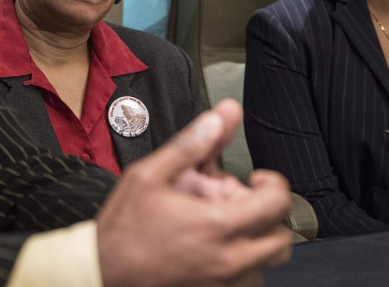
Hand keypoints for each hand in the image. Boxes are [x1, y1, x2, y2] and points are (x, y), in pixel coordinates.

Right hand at [96, 100, 292, 286]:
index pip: (278, 205)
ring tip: (226, 223)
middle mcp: (229, 258)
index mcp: (218, 224)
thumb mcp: (150, 173)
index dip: (274, 184)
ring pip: (267, 262)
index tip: (256, 177)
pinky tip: (214, 244)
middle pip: (283, 239)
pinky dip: (242, 259)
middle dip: (271, 216)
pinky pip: (248, 277)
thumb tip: (220, 118)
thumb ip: (190, 144)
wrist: (105, 269)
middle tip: (243, 201)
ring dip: (257, 238)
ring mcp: (224, 280)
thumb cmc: (125, 225)